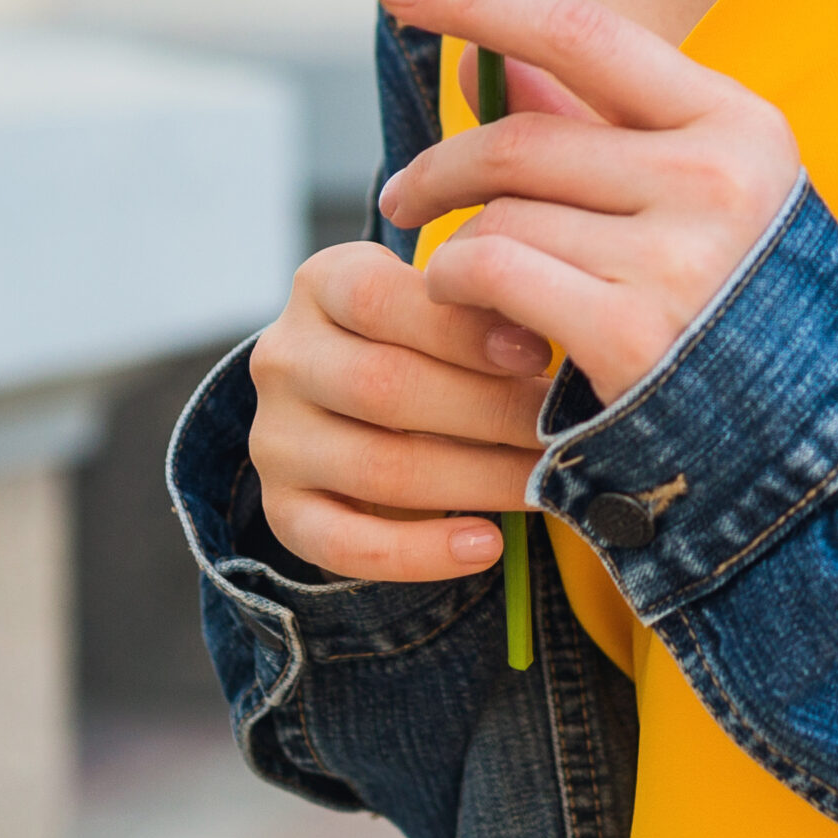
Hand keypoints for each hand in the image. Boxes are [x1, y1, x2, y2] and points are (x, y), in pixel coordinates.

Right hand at [241, 239, 550, 581]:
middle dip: (488, 411)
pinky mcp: (282, 510)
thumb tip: (555, 334)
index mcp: (320, 285)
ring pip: (376, 468)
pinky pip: (344, 544)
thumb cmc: (423, 343)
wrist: (356, 410)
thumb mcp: (439, 305)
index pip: (378, 298)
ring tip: (545, 484)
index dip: (461, 327)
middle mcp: (284, 357)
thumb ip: (478, 306)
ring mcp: (275, 438)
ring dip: (475, 481)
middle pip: (383, 386)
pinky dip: (420, 553)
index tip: (537, 351)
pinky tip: (485, 545)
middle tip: (562, 427)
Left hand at [367, 0, 803, 403]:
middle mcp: (715, 178)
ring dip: (458, 248)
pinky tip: (472, 314)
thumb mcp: (696, 195)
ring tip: (463, 284)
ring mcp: (678, 258)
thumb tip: (484, 63)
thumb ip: (593, 126)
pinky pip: (493, 274)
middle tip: (402, 197)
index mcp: (735, 123)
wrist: (817, 442)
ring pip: (501, 216)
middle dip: (442, 167)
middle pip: (522, 141)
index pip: (583, 30)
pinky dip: (459, 288)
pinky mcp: (631, 334)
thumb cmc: (739, 308)